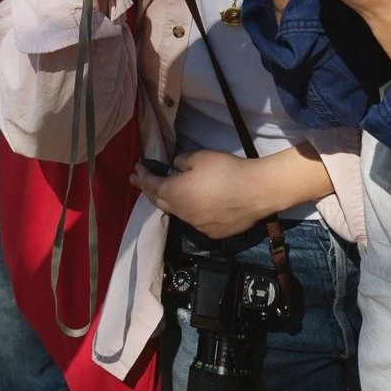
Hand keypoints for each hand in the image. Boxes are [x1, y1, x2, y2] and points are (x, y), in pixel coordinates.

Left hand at [131, 149, 277, 239]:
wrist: (255, 192)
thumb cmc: (224, 170)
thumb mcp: (198, 157)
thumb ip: (181, 162)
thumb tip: (176, 169)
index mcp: (175, 194)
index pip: (152, 186)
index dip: (143, 176)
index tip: (136, 168)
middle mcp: (182, 213)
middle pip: (160, 202)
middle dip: (146, 190)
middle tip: (138, 181)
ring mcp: (197, 226)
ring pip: (178, 213)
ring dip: (170, 201)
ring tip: (167, 192)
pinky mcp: (213, 233)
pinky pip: (195, 220)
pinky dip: (190, 211)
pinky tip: (197, 205)